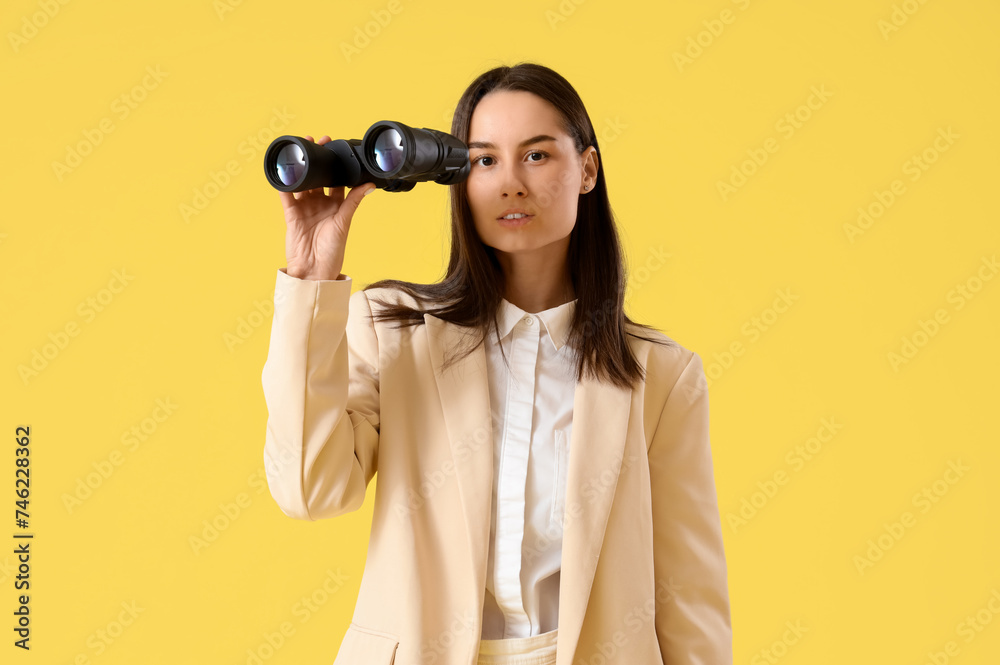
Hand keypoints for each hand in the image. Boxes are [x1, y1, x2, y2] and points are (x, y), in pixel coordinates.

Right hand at [279, 135, 375, 279]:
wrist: (314, 271)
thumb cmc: (333, 252)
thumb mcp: (344, 222)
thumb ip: (353, 202)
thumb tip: (369, 184)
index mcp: (336, 206)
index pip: (336, 180)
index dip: (336, 165)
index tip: (335, 148)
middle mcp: (320, 205)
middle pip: (318, 178)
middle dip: (317, 161)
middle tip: (317, 142)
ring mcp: (305, 208)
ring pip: (302, 183)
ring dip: (301, 168)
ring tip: (300, 151)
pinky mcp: (291, 214)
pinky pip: (286, 195)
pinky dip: (284, 183)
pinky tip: (283, 170)